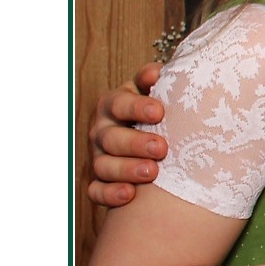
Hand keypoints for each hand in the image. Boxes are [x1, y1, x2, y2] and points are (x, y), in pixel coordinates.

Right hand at [86, 62, 168, 206]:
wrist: (166, 144)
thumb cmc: (168, 115)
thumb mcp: (166, 95)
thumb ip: (166, 82)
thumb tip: (159, 71)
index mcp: (116, 105)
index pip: (118, 102)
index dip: (136, 107)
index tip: (159, 112)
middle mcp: (104, 130)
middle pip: (110, 136)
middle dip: (135, 143)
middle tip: (162, 148)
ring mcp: (101, 157)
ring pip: (103, 165)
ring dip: (126, 169)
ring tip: (152, 172)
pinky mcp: (101, 182)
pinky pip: (96, 191)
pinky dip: (110, 193)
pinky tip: (130, 194)